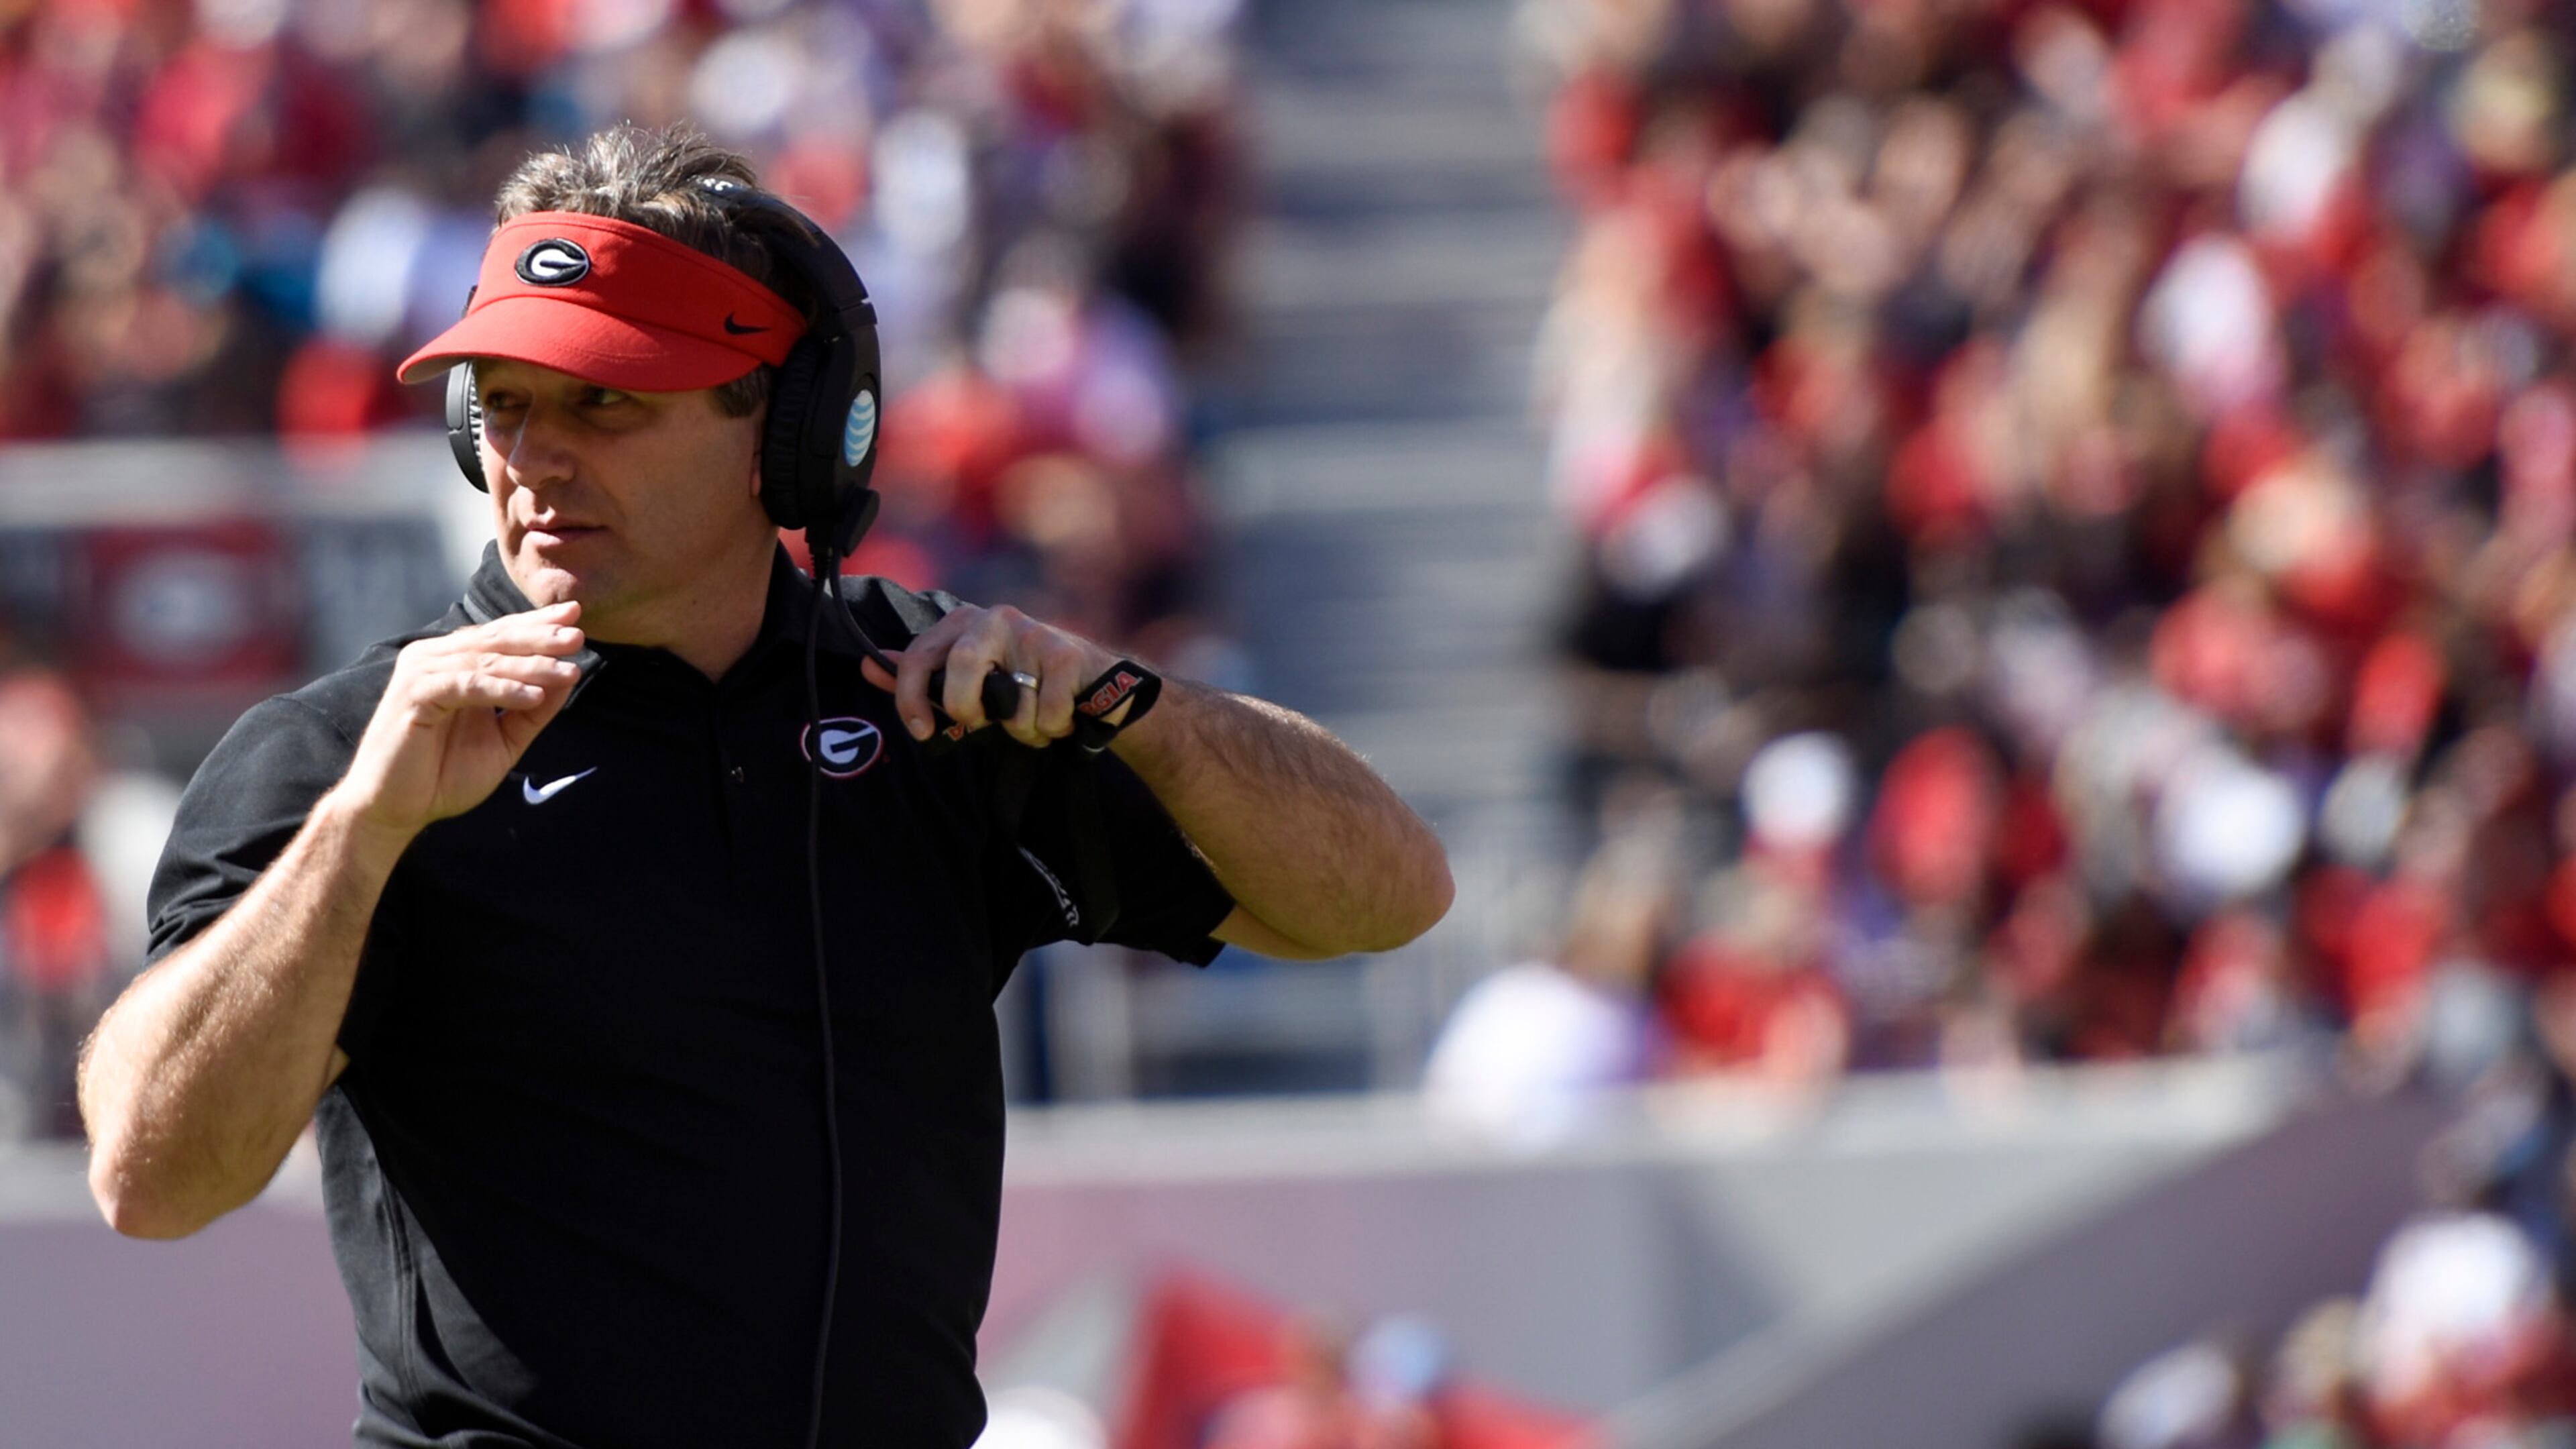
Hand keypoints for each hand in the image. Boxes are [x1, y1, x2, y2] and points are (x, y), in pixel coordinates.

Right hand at [327, 601, 587, 842]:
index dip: (537, 624)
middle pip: (495, 641)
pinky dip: (502, 689)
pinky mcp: (414, 694)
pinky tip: (535, 696)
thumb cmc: (443, 774)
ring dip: (529, 664)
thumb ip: (533, 710)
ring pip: (484, 660)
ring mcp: (421, 673)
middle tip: (578, 636)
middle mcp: (435, 659)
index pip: (501, 636)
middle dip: (540, 637)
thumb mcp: (504, 739)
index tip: (576, 615)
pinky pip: (466, 685)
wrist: (395, 809)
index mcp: (454, 663)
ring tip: (567, 670)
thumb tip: (569, 675)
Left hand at [860, 604, 1117, 748]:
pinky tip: (1063, 715)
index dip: (910, 698)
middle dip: (967, 708)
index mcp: (963, 623)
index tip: (921, 731)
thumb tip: (868, 666)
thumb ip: (923, 675)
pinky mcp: (1065, 654)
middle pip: (961, 668)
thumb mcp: (969, 681)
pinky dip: (1053, 729)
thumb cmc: (1024, 684)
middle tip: (982, 723)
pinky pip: (1044, 713)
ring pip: (1009, 705)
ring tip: (1037, 719)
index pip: (919, 656)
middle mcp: (994, 618)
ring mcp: (1032, 634)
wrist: (1097, 684)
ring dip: (1024, 730)